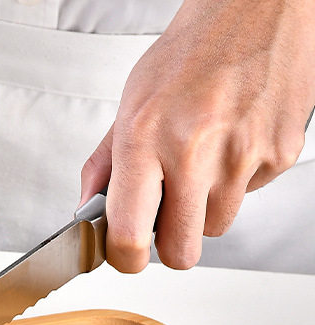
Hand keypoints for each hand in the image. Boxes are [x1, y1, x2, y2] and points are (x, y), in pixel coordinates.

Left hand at [80, 0, 314, 272]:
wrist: (256, 10)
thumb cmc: (190, 54)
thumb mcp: (129, 104)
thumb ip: (103, 164)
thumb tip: (86, 208)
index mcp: (145, 140)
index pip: (129, 236)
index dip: (125, 258)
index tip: (126, 255)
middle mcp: (193, 151)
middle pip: (181, 252)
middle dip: (170, 246)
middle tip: (165, 220)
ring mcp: (241, 155)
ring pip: (215, 227)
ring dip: (203, 210)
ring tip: (201, 164)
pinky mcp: (278, 154)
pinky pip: (248, 197)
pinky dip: (236, 181)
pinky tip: (230, 144)